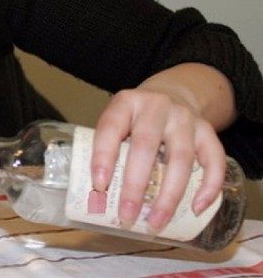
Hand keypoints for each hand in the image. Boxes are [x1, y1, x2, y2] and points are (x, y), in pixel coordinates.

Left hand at [90, 88, 225, 232]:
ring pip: (180, 158)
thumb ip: (109, 149)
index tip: (99, 187)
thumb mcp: (118, 121)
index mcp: (126, 103)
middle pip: (145, 146)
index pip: (110, 128)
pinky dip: (209, 185)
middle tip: (127, 215)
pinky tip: (197, 208)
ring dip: (169, 195)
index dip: (103, 157)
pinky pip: (214, 159)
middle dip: (135, 185)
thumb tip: (99, 197)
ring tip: (156, 221)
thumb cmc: (137, 118)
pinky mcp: (208, 131)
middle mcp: (156, 107)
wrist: (175, 92)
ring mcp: (185, 118)